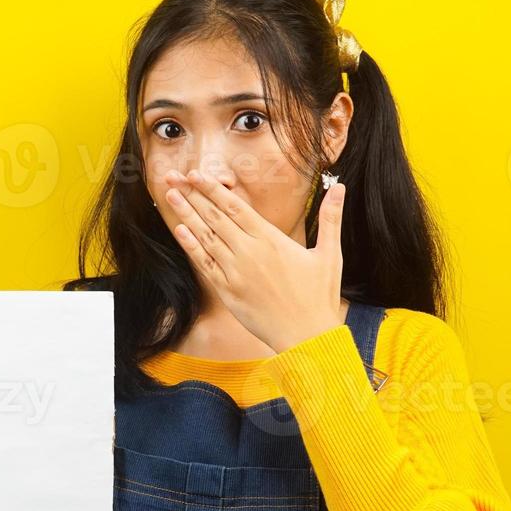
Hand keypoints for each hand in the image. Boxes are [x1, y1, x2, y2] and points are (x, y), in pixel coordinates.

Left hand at [163, 168, 346, 352]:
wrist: (306, 336)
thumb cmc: (319, 297)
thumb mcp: (330, 254)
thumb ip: (331, 218)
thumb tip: (340, 186)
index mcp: (270, 239)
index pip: (235, 207)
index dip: (212, 188)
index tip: (195, 174)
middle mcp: (248, 252)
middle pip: (214, 217)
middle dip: (192, 195)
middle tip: (172, 178)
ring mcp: (235, 272)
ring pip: (205, 237)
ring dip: (185, 215)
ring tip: (169, 197)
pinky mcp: (227, 291)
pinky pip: (204, 264)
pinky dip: (191, 246)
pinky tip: (180, 231)